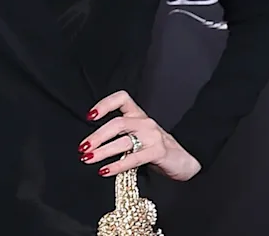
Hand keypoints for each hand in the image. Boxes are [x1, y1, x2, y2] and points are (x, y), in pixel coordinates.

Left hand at [77, 90, 201, 181]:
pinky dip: (117, 165)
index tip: (90, 116)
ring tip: (88, 159)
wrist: (185, 161)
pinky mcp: (158, 151)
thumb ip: (121, 135)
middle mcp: (145, 122)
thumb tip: (93, 144)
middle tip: (83, 148)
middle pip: (117, 123)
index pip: (122, 98)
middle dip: (97, 136)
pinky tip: (105, 171)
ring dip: (102, 151)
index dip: (104, 104)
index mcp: (139, 115)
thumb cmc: (157, 148)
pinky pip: (133, 158)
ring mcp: (152, 136)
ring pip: (123, 140)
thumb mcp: (139, 136)